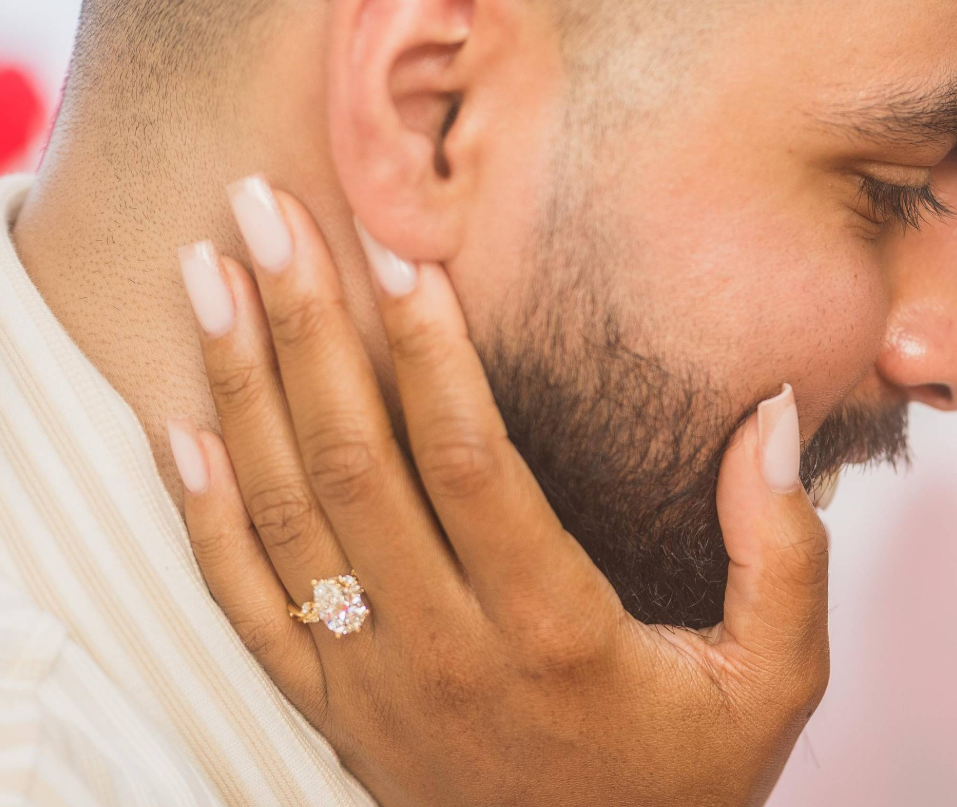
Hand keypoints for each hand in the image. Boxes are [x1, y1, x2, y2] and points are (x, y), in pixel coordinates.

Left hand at [170, 185, 828, 806]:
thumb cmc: (691, 779)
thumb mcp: (776, 678)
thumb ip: (782, 548)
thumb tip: (774, 414)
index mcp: (551, 630)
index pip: (467, 463)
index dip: (426, 351)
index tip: (398, 249)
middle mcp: (443, 654)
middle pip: (352, 465)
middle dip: (303, 323)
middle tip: (265, 207)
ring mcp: (373, 687)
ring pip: (283, 517)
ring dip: (238, 385)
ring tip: (208, 270)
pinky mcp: (332, 714)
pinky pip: (243, 608)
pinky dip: (201, 514)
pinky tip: (173, 427)